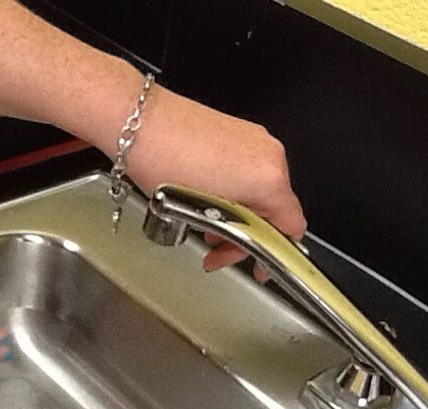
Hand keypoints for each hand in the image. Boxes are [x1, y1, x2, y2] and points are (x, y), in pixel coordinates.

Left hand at [120, 85, 306, 279]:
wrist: (136, 122)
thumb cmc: (162, 160)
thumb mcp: (203, 213)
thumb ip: (237, 230)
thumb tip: (248, 239)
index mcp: (270, 177)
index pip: (291, 226)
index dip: (274, 254)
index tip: (259, 268)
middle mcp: (269, 153)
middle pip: (273, 209)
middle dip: (244, 236)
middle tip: (216, 252)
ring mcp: (253, 139)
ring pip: (256, 190)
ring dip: (234, 216)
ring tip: (203, 226)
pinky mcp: (236, 131)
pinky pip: (243, 170)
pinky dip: (228, 191)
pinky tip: (202, 200)